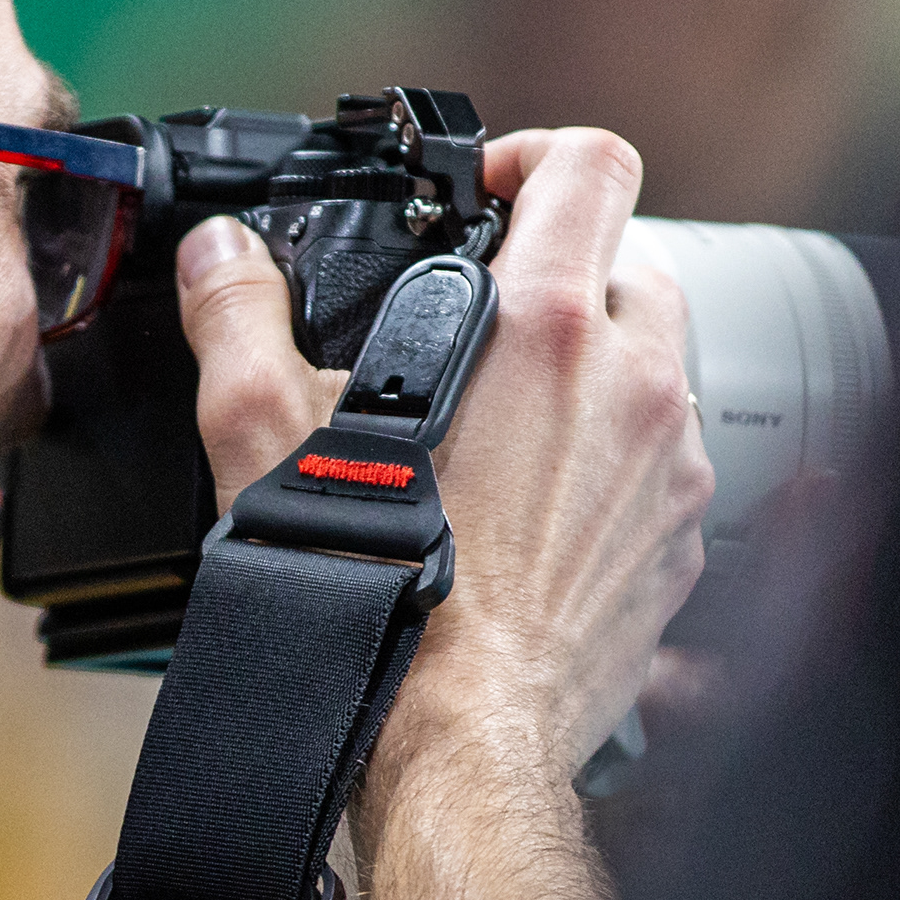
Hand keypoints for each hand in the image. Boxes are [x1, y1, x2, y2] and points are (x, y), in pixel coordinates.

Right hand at [175, 130, 712, 773]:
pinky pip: (661, 467)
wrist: (457, 744)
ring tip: (503, 423)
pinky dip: (611, 466)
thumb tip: (220, 259)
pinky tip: (533, 511)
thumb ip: (238, 323)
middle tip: (483, 319)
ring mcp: (670, 468)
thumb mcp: (267, 439)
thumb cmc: (376, 598)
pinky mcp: (679, 546)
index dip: (535, 155)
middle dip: (563, 274)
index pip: (593, 164)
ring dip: (592, 372)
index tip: (488, 195)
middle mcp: (632, 385)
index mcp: (547, 328)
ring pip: (653, 369)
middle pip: (631, 263)